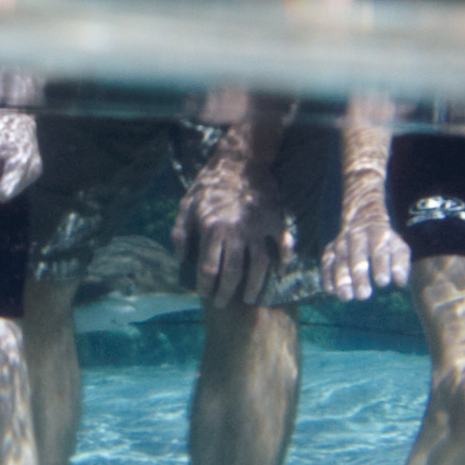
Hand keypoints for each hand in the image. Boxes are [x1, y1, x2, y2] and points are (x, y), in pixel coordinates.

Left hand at [0, 108, 40, 201]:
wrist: (19, 118)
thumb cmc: (0, 131)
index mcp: (20, 162)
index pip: (4, 192)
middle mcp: (32, 169)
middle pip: (9, 194)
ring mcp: (36, 171)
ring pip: (13, 192)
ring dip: (0, 187)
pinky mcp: (35, 171)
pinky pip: (18, 185)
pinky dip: (7, 182)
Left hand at [173, 136, 289, 305]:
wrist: (240, 161)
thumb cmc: (209, 185)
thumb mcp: (186, 205)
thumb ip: (181, 233)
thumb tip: (182, 259)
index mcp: (212, 228)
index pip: (209, 268)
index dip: (206, 286)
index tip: (205, 294)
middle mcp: (236, 232)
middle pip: (233, 273)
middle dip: (226, 293)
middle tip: (223, 303)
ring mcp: (258, 228)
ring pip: (259, 266)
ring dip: (255, 286)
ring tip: (250, 298)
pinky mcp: (275, 222)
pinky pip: (282, 246)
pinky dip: (283, 261)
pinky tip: (278, 272)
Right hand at [321, 199, 409, 301]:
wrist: (362, 216)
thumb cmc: (384, 239)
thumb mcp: (397, 245)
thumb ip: (401, 263)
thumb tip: (400, 282)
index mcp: (376, 233)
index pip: (378, 249)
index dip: (381, 265)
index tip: (383, 282)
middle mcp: (356, 236)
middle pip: (356, 255)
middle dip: (359, 275)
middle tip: (363, 295)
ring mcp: (341, 242)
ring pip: (339, 260)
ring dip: (341, 279)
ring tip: (346, 297)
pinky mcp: (330, 250)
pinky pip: (326, 263)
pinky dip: (327, 276)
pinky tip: (331, 291)